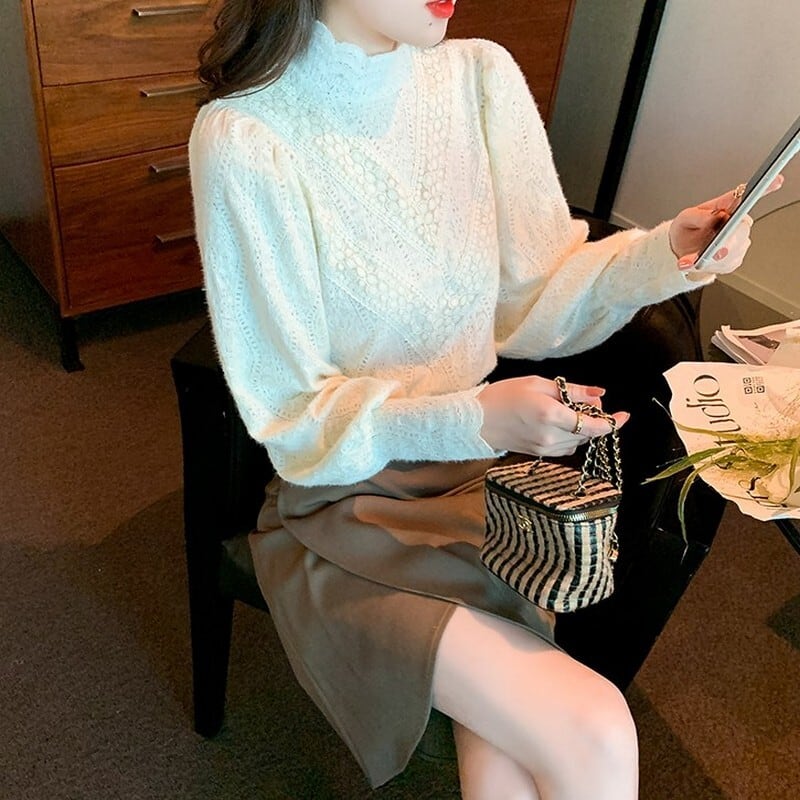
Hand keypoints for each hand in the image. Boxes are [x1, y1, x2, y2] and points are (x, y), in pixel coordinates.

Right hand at [477, 376, 628, 456]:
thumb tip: (599, 393)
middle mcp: (551, 436)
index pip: (594, 425)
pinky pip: (567, 448)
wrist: (476, 420)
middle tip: (587, 400)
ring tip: (571, 410)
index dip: (613, 422)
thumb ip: (571, 390)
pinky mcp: (540, 454)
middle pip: (588, 433)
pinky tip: (561, 423)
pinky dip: (572, 436)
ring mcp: (546, 448)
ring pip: (579, 441)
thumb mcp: (537, 383)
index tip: (625, 415)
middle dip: (595, 418)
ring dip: (584, 428)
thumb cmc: (502, 396)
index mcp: (551, 415)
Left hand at [668, 174, 783, 270]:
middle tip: (713, 250)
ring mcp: (738, 240)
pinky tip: (699, 263)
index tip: (775, 180)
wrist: (681, 252)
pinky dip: (711, 266)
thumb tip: (712, 217)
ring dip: (712, 258)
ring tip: (692, 259)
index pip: (747, 195)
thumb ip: (697, 216)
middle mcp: (737, 222)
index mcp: (726, 207)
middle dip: (727, 242)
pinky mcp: (734, 258)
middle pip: (742, 230)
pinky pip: (727, 263)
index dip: (765, 187)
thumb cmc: (686, 231)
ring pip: (734, 250)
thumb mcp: (685, 219)